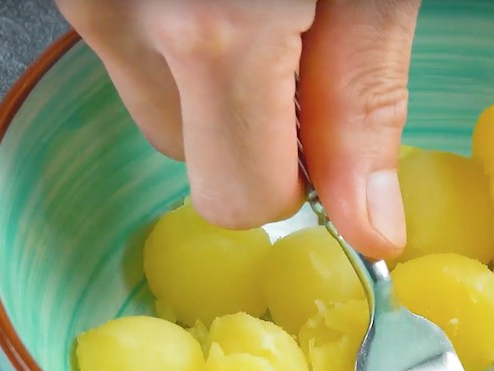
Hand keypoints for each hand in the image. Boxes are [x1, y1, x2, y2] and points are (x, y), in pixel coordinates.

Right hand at [53, 0, 416, 257]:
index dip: (295, 181)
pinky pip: (126, 44)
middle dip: (244, 123)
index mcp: (211, 31)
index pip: (240, 198)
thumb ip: (363, 101)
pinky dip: (169, 29)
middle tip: (292, 35)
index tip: (325, 139)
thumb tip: (370, 227)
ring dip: (201, 74)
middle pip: (184, 155)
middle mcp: (123, 18)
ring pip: (149, 99)